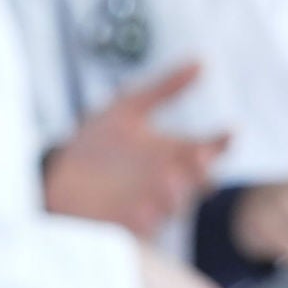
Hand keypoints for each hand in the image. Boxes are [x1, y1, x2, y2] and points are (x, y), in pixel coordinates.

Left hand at [45, 61, 231, 239]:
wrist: (58, 176)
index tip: (229, 130)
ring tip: (170, 178)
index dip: (222, 141)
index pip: (210, 148)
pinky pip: (145, 226)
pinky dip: (146, 219)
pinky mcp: (130, 224)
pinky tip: (142, 208)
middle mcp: (168, 179)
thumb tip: (200, 61)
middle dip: (202, 169)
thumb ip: (165, 88)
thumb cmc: (97, 142)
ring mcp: (152, 203)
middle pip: (199, 179)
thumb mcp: (128, 108)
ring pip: (176, 203)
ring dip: (176, 194)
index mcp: (173, 152)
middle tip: (200, 156)